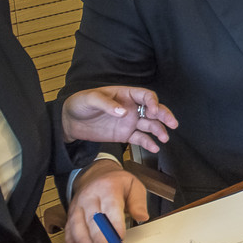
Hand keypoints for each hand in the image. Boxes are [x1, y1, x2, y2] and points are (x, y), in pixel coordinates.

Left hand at [62, 87, 177, 151]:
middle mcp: (131, 107)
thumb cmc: (80, 104)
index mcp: (125, 94)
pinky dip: (148, 143)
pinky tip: (155, 148)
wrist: (70, 121)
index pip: (145, 96)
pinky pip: (140, 139)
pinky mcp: (125, 135)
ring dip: (159, 130)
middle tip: (172, 123)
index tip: (153, 110)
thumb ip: (107, 104)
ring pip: (150, 125)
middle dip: (164, 116)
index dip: (152, 102)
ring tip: (164, 138)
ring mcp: (129, 122)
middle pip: (153, 110)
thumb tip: (123, 112)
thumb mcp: (90, 99)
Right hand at [65, 159, 148, 242]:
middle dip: (101, 239)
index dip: (115, 223)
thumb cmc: (116, 183)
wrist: (95, 175)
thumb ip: (139, 202)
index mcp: (107, 188)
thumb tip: (142, 217)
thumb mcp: (134, 186)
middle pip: (93, 221)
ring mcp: (78, 208)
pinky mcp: (70, 217)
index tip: (120, 237)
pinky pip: (69, 233)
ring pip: (79, 229)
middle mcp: (89, 198)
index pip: (111, 206)